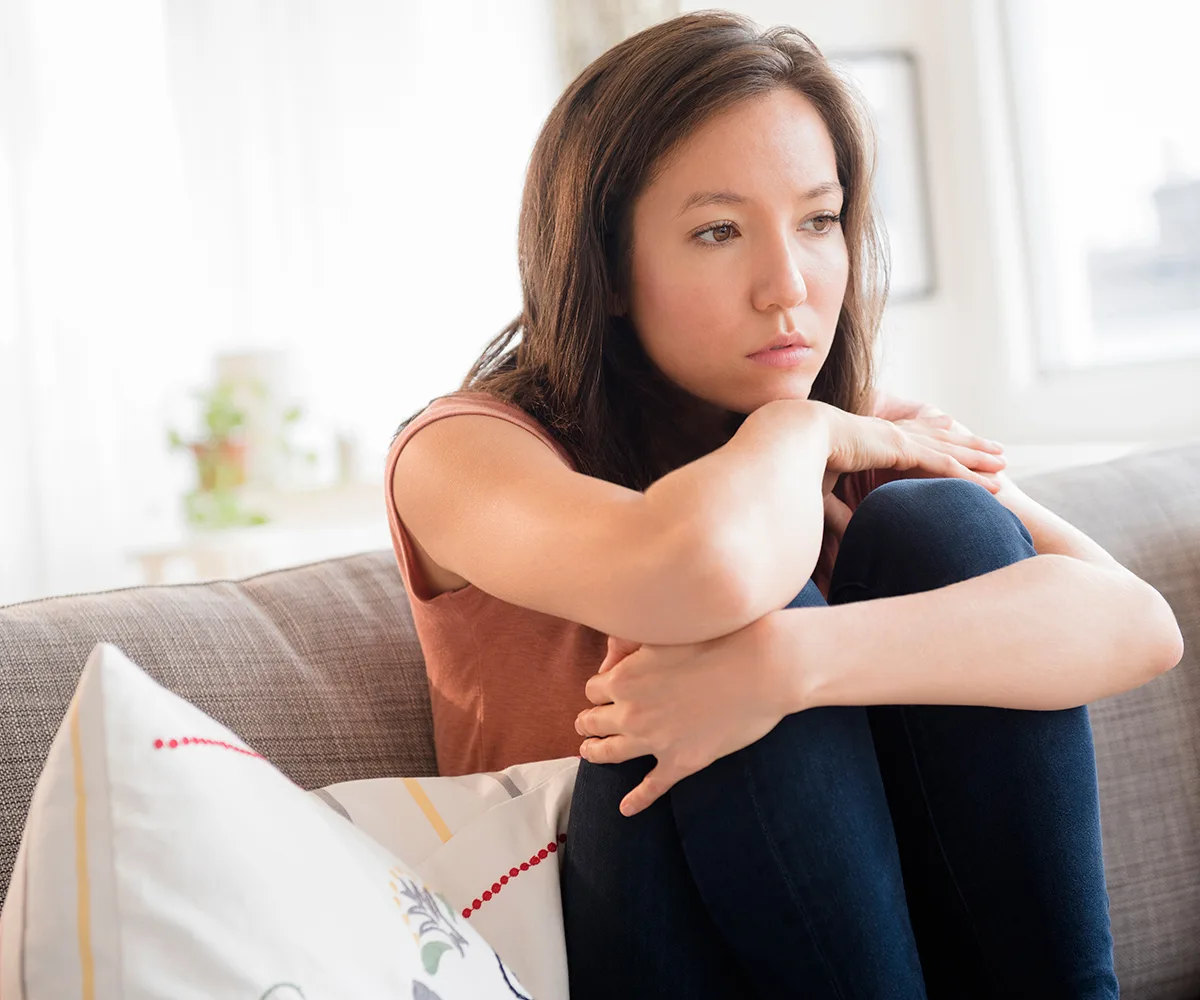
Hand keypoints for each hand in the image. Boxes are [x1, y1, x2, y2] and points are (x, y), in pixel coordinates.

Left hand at [574, 617, 787, 817]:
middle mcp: (631, 712)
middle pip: (593, 721)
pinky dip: (636, 800)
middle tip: (585, 724)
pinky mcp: (681, 762)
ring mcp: (654, 740)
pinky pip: (651, 787)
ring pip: (610, 753)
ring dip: (595, 753)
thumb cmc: (717, 640)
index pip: (593, 689)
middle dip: (587, 722)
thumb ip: (636, 645)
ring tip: (588, 752)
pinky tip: (626, 809)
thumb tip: (615, 648)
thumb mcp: (665, 633)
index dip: (598, 690)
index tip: (603, 692)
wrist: (760, 668)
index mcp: (624, 678)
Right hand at [810, 397, 1006, 494]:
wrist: (792, 437)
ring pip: (950, 450)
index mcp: (872, 438)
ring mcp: (898, 438)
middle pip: (940, 440)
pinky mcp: (901, 448)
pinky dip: (970, 473)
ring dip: (979, 457)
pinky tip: (990, 480)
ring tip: (1003, 462)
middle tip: (995, 450)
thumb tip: (850, 538)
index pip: (913, 439)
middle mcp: (890, 434)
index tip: (954, 443)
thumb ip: (838, 513)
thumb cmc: (798, 462)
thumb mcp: (822, 490)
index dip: (936, 441)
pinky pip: (944, 464)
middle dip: (969, 445)